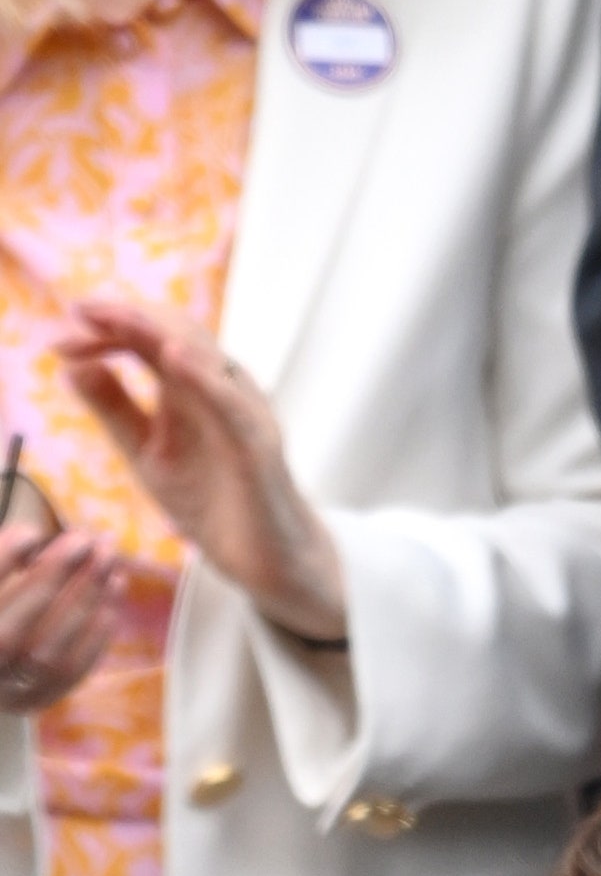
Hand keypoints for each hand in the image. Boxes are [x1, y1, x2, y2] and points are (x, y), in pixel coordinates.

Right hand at [0, 524, 120, 712]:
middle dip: (53, 578)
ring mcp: (2, 691)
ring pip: (46, 653)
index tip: (32, 532)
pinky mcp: (32, 701)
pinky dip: (93, 638)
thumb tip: (34, 539)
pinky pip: (69, 672)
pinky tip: (110, 605)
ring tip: (110, 568)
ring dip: (84, 606)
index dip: (2, 561)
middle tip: (88, 541)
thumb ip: (2, 565)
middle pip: (13, 627)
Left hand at [54, 297, 345, 641]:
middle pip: (173, 330)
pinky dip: (202, 376)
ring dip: (157, 331)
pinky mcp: (260, 445)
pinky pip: (232, 403)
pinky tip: (171, 355)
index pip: (146, 339)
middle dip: (124, 317)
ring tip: (115, 317)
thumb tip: (71, 363)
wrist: (264, 561)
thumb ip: (114, 409)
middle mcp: (220, 390)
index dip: (104, 330)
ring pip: (205, 354)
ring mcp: (244, 413)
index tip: (60, 341)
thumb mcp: (147, 451)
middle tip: (79, 313)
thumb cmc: (213, 504)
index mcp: (189, 389)